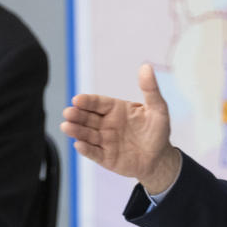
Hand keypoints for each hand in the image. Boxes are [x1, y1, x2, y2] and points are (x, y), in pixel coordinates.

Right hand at [61, 64, 180, 192]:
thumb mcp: (158, 108)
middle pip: (88, 118)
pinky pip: (94, 153)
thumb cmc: (158, 131)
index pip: (98, 103)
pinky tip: (79, 144)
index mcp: (116, 110)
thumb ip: (150, 89)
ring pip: (87, 134)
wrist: (160, 159)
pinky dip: (86, 149)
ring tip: (67, 126)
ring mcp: (105, 141)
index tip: (77, 99)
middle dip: (77, 115)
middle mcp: (107, 124)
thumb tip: (146, 67)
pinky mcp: (105, 158)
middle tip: (68, 112)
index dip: (87, 101)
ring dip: (76, 130)